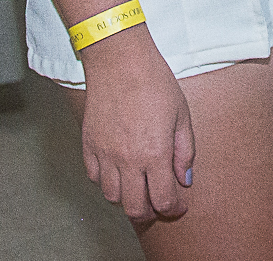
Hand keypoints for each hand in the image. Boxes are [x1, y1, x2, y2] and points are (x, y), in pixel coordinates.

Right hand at [76, 28, 194, 222]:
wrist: (119, 60)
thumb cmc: (155, 82)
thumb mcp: (181, 114)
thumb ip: (184, 151)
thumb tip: (184, 180)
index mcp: (155, 154)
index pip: (163, 200)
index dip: (173, 209)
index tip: (178, 207)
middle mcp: (128, 160)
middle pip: (135, 208)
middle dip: (150, 213)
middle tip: (157, 204)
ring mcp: (105, 154)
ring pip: (112, 197)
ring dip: (127, 198)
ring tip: (138, 187)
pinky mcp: (88, 145)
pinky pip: (94, 178)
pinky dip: (106, 181)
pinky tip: (118, 171)